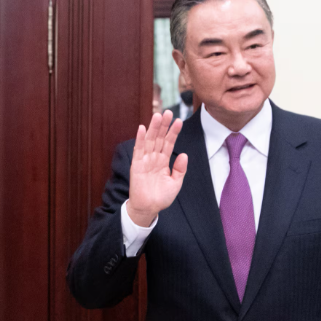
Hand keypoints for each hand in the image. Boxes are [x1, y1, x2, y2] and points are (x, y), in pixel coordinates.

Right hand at [126, 111, 188, 226]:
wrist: (148, 208)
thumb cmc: (161, 197)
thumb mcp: (175, 183)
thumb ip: (180, 169)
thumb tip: (184, 154)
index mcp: (163, 161)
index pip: (169, 143)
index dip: (174, 132)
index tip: (179, 121)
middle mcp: (154, 158)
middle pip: (159, 138)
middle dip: (164, 125)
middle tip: (168, 112)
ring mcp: (145, 161)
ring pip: (149, 141)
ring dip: (153, 128)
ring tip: (158, 116)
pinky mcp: (136, 165)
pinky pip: (138, 150)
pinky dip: (139, 139)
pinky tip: (141, 128)